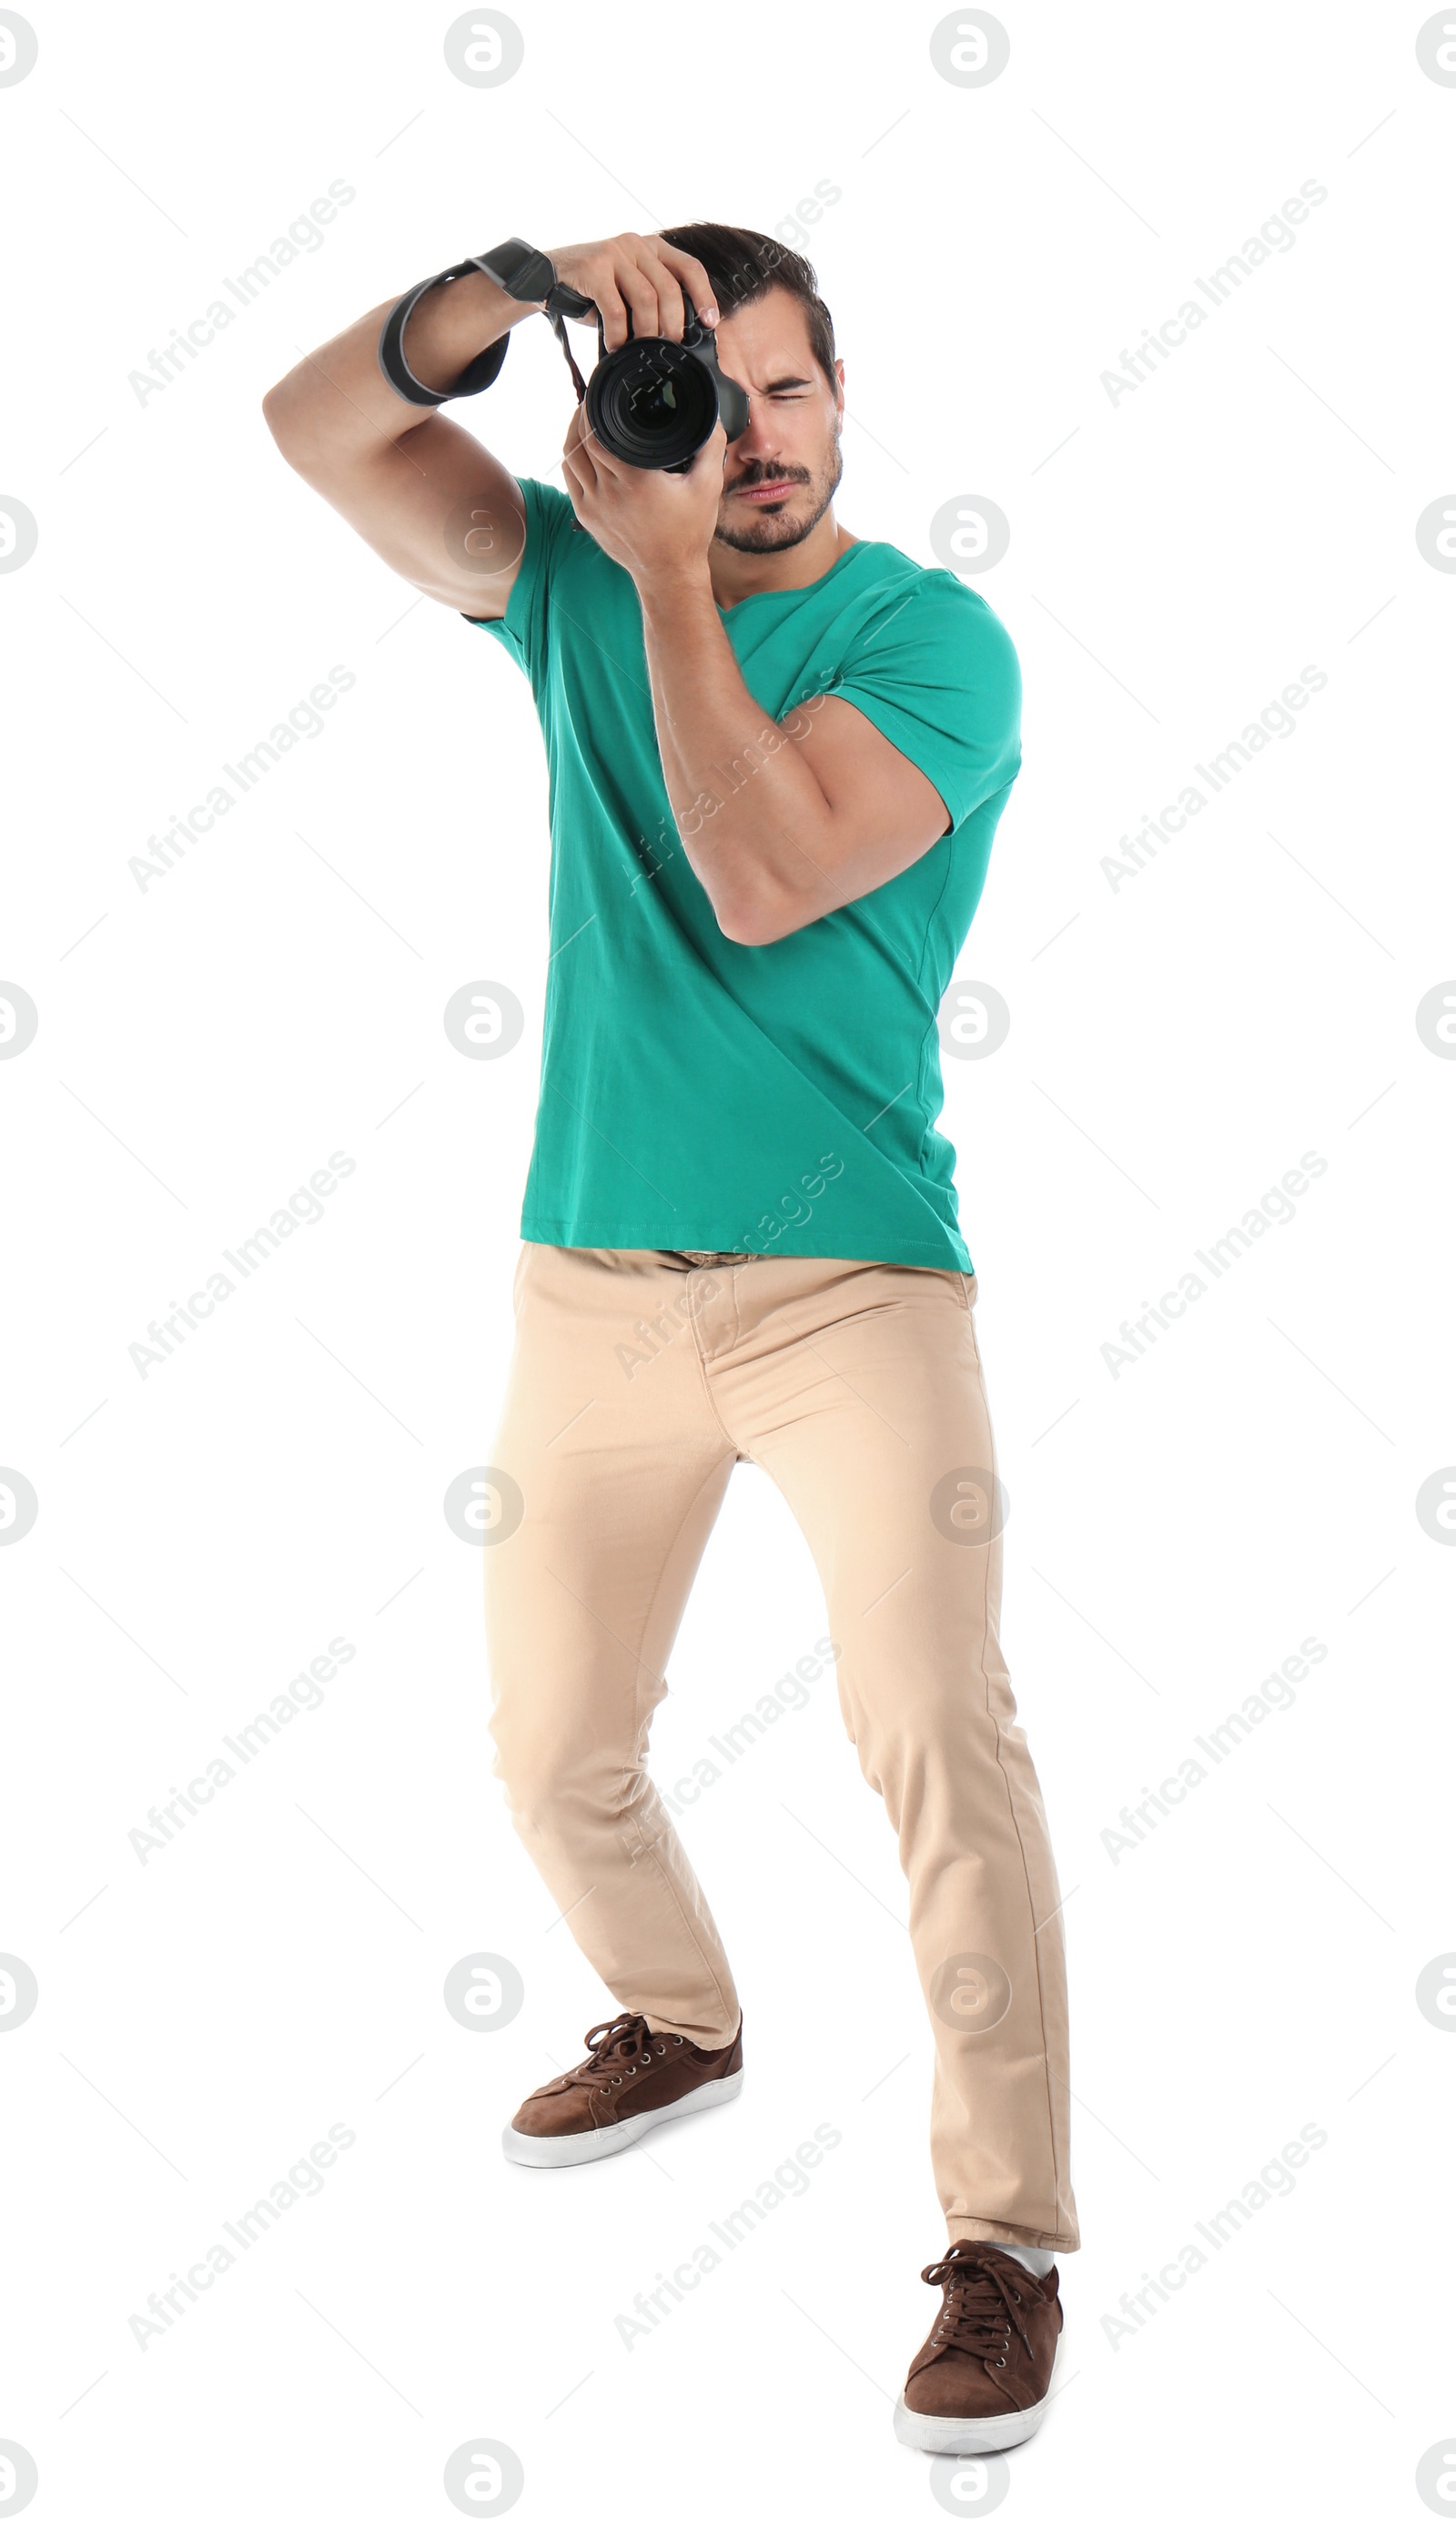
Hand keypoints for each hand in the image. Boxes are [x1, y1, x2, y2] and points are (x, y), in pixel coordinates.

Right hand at [544, 232, 718, 350]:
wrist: (546, 279)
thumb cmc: (591, 291)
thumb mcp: (627, 290)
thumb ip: (652, 301)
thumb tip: (678, 335)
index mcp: (651, 247)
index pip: (689, 267)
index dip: (704, 296)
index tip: (710, 323)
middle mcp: (636, 244)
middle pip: (669, 289)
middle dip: (673, 325)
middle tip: (668, 349)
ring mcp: (614, 252)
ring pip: (646, 299)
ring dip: (646, 333)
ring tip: (639, 350)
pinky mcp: (593, 267)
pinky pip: (616, 309)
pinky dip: (619, 334)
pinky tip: (614, 346)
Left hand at [562, 402, 725, 586]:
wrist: (669, 574)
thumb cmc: (688, 533)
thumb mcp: (708, 487)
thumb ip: (710, 447)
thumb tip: (711, 418)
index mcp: (635, 479)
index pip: (598, 432)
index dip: (594, 407)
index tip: (600, 392)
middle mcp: (609, 492)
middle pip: (580, 440)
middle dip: (583, 415)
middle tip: (594, 400)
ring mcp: (593, 505)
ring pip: (570, 458)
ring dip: (573, 433)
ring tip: (583, 417)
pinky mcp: (586, 517)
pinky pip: (570, 478)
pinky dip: (572, 458)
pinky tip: (580, 446)